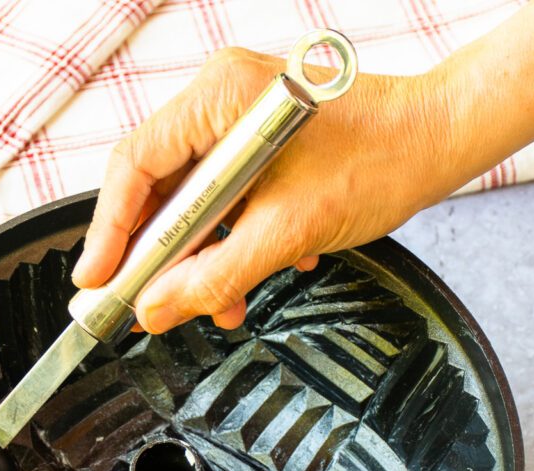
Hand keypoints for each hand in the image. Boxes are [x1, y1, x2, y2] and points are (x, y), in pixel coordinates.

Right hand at [72, 47, 447, 333]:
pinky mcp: (258, 147)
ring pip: (191, 204)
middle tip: (144, 303)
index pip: (134, 168)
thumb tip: (156, 309)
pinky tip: (254, 271)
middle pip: (157, 189)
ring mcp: (239, 123)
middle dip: (159, 257)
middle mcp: (221, 101)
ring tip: (219, 302)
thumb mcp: (284, 233)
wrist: (437, 144)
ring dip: (201, 260)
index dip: (108, 232)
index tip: (95, 282)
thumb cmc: (378, 162)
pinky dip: (230, 244)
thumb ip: (213, 277)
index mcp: (218, 98)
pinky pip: (222, 202)